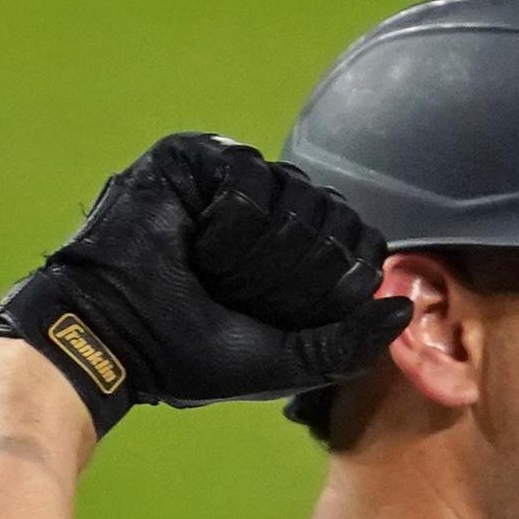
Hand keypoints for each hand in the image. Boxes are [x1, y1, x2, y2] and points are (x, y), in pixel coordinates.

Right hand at [0, 134, 410, 433]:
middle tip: (237, 294)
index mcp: (294, 249)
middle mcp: (267, 206)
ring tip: (212, 270)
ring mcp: (230, 177)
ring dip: (257, 254)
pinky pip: (248, 177)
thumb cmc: (191, 355)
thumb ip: (350, 342)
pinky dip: (228, 225)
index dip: (334, 281)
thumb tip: (404, 309)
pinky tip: (195, 244)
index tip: (282, 313)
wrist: (114, 339)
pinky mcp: (191, 157)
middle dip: (293, 273)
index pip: (356, 242)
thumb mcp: (289, 361)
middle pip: (332, 217)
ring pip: (295, 195)